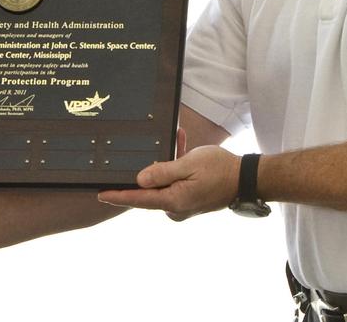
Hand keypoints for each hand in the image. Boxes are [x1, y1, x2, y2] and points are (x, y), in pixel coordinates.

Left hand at [96, 145, 239, 221]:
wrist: (246, 178)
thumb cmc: (220, 170)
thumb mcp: (188, 165)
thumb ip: (162, 172)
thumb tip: (139, 180)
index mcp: (174, 201)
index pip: (138, 199)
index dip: (117, 196)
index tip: (99, 194)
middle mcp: (176, 207)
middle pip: (150, 189)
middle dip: (149, 167)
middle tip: (144, 148)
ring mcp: (183, 204)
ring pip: (164, 180)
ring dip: (167, 160)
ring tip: (178, 139)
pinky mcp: (189, 198)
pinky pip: (175, 180)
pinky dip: (176, 164)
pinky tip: (181, 143)